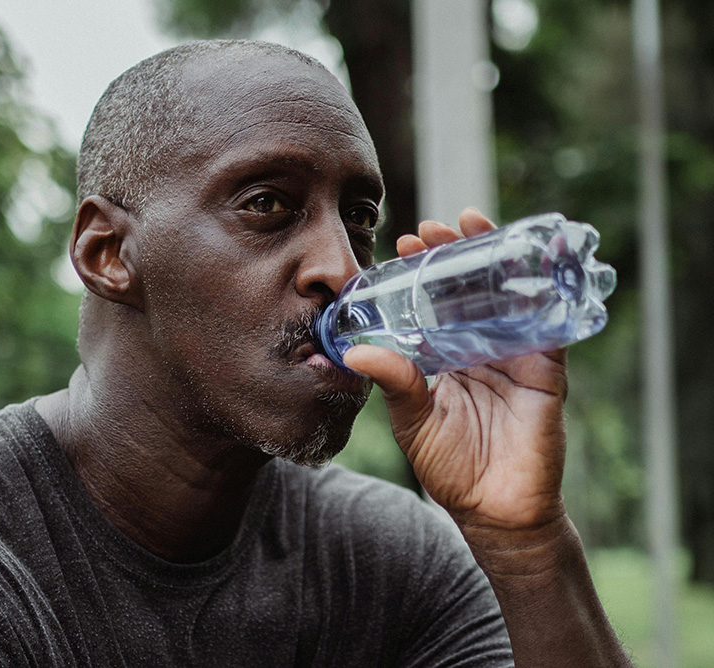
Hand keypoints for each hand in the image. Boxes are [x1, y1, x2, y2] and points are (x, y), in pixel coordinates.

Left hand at [343, 208, 568, 533]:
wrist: (494, 511)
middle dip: (456, 253)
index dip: (423, 272)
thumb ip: (394, 384)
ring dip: (495, 258)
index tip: (405, 241)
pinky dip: (543, 294)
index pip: (436, 303)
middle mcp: (482, 349)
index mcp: (447, 357)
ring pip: (508, 296)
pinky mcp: (546, 372)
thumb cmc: (451, 468)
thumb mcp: (413, 421)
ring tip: (474, 225)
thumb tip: (356, 351)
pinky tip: (533, 263)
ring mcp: (516, 357)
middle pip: (472, 290)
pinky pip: (548, 326)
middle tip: (436, 226)